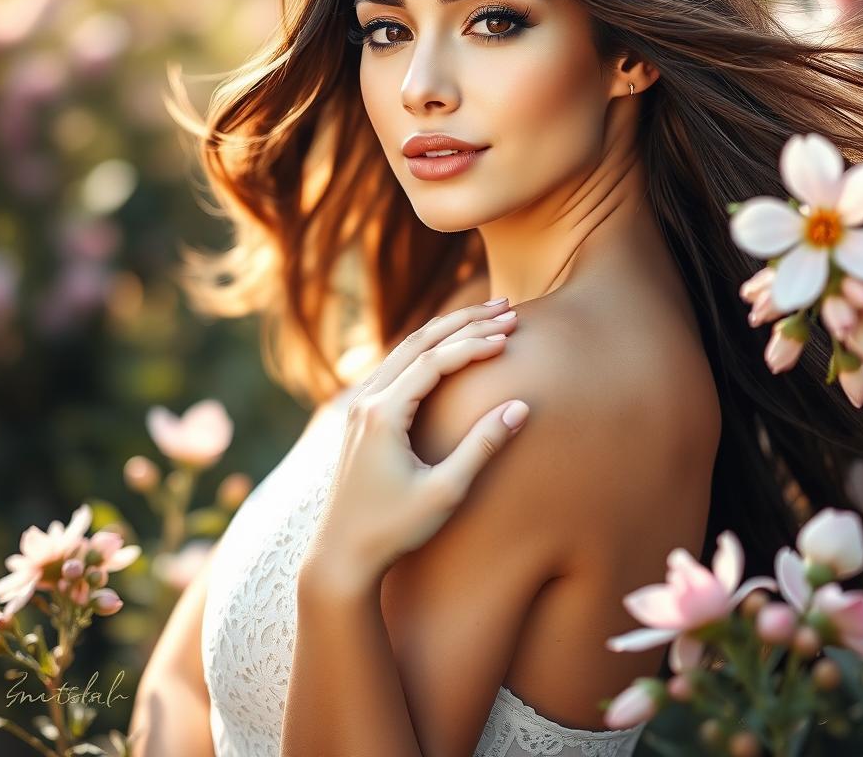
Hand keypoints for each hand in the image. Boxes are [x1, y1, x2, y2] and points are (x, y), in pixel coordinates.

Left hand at [300, 298, 529, 595]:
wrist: (341, 556)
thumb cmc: (394, 529)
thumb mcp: (445, 491)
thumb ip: (483, 446)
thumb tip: (520, 407)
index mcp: (383, 414)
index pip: (435, 361)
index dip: (476, 344)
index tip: (511, 335)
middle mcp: (366, 401)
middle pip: (420, 342)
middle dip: (466, 322)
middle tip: (509, 307)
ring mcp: (359, 406)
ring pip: (407, 349)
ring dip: (448, 329)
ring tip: (488, 315)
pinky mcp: (361, 416)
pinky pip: (398, 365)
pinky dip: (430, 347)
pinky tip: (453, 343)